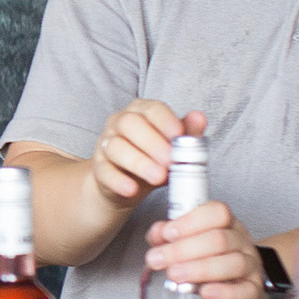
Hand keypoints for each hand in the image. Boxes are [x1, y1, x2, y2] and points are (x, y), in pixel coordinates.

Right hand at [90, 101, 208, 206]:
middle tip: (169, 161)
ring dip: (138, 162)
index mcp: (141, 112)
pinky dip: (118, 181)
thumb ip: (187, 132)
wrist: (128, 185)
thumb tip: (199, 117)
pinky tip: (132, 189)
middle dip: (152, 142)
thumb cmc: (155, 160)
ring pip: (116, 147)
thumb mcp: (174, 147)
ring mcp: (106, 145)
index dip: (165, 120)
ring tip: (158, 177)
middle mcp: (119, 124)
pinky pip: (105, 172)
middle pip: (129, 124)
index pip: (151, 109)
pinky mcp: (99, 169)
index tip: (178, 134)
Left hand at [146, 199, 266, 298]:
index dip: (190, 222)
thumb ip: (168, 235)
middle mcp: (241, 241)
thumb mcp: (187, 242)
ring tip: (175, 276)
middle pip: (219, 239)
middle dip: (183, 249)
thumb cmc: (208, 259)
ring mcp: (251, 266)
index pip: (217, 212)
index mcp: (225, 223)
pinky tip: (205, 293)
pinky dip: (224, 293)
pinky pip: (245, 291)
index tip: (167, 234)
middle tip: (158, 260)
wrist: (234, 286)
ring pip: (234, 263)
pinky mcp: (253, 291)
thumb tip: (158, 233)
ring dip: (200, 269)